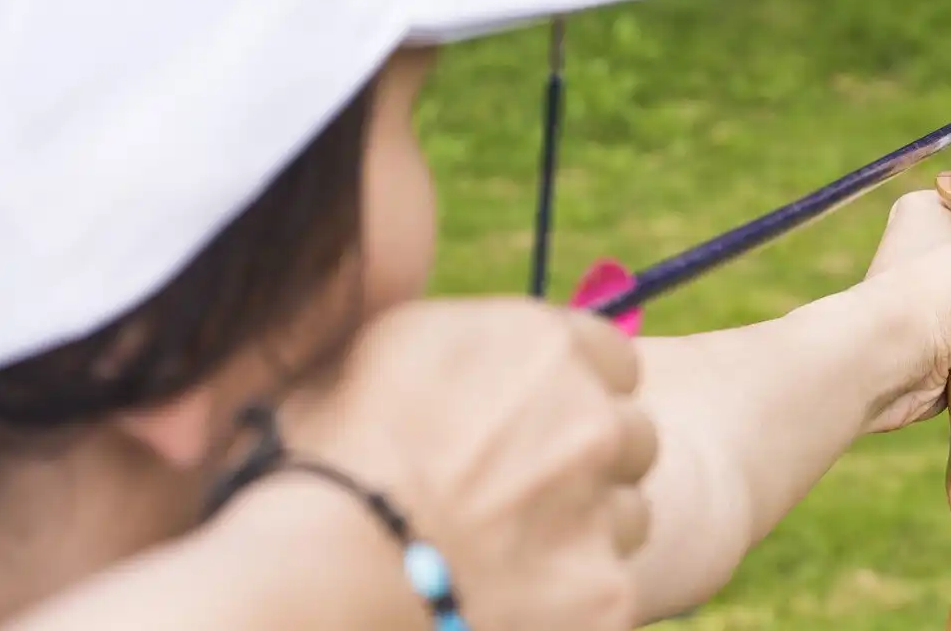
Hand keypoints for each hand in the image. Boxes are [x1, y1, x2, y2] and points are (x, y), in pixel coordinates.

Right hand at [272, 299, 657, 630]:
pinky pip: (606, 595)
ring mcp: (604, 509)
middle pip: (630, 436)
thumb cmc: (320, 461)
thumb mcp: (380, 356)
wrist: (320, 575)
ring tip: (501, 559)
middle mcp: (591, 419)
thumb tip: (478, 356)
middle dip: (589, 463)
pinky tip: (501, 605)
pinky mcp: (606, 595)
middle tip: (521, 496)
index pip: (613, 358)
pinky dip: (567, 604)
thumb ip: (463, 345)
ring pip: (628, 517)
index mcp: (541, 346)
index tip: (540, 421)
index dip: (578, 391)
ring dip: (582, 534)